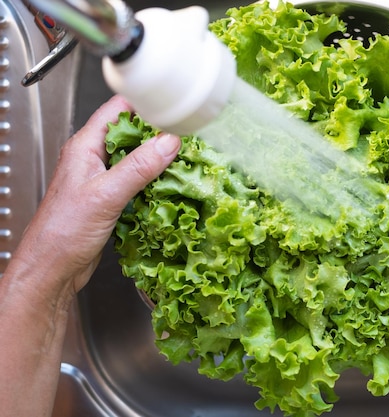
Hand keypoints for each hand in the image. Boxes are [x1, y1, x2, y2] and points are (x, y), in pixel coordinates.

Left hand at [6, 95, 180, 307]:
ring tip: (183, 162)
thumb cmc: (63, 232)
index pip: (118, 109)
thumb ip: (139, 167)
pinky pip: (137, 182)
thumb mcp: (106, 195)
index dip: (147, 105)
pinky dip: (154, 182)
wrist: (52, 269)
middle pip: (132, 133)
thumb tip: (169, 142)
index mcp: (85, 146)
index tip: (175, 111)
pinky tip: (169, 188)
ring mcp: (102, 179)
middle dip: (159, 135)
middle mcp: (93, 158)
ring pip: (137, 159)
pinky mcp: (111, 198)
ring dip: (158, 160)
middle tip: (186, 139)